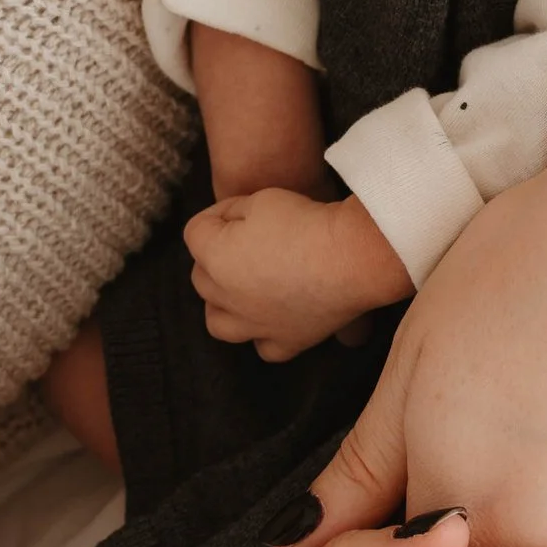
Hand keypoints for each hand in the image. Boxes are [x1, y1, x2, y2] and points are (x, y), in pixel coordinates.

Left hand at [187, 185, 411, 359]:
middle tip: (248, 239)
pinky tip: (275, 316)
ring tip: (243, 287)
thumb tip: (231, 225)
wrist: (351, 257)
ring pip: (218, 322)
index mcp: (215, 258)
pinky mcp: (286, 341)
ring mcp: (255, 325)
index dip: (218, 214)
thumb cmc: (306, 222)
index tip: (243, 208)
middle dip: (216, 256)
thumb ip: (234, 213)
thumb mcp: (261, 199)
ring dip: (223, 303)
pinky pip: (263, 347)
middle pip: (201, 277)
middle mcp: (227, 297)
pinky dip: (263, 333)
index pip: (195, 232)